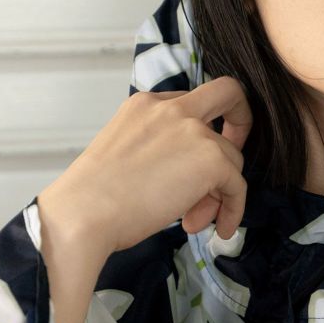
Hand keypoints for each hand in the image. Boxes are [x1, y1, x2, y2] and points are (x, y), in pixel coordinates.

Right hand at [37, 77, 252, 257]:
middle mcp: (171, 108)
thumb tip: (192, 176)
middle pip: (228, 93)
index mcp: (146, 104)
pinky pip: (237, 185)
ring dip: (217, 193)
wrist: (82, 215)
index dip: (204, 127)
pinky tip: (218, 228)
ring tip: (192, 220)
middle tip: (229, 162)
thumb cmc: (94, 197)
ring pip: (232, 158)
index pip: (191, 103)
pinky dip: (233, 208)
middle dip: (241, 123)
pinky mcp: (211, 158)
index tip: (202, 152)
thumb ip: (161, 148)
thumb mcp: (127, 152)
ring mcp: (193, 130)